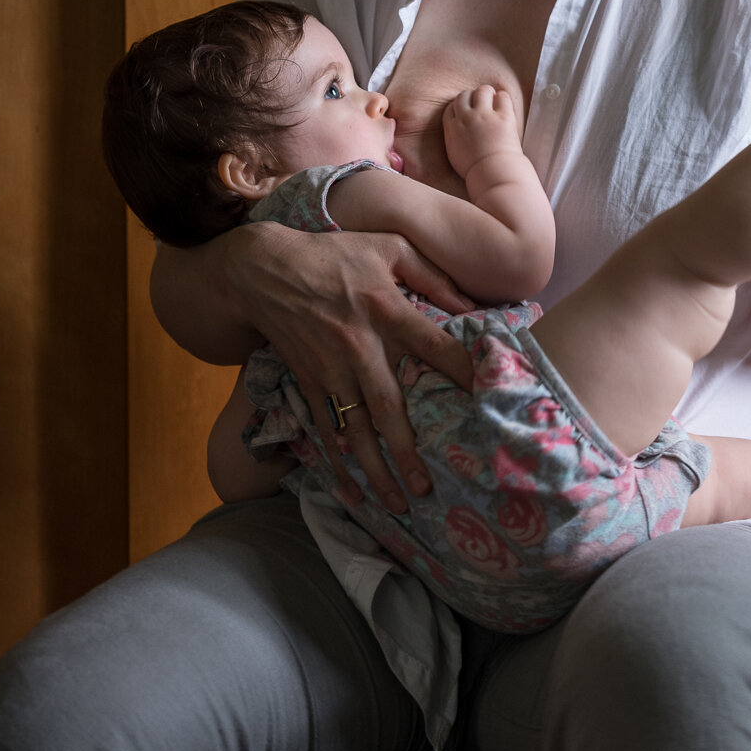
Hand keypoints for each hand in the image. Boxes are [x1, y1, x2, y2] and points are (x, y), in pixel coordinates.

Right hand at [225, 222, 478, 512]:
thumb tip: (470, 303)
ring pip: (356, 429)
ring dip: (376, 469)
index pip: (433, 346)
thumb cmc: (333, 255)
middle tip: (428, 488)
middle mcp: (359, 346)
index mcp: (386, 309)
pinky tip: (352, 489)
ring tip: (397, 503)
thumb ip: (432, 274)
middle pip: (389, 408)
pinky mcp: (309, 381)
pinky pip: (325, 428)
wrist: (264, 271)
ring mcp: (330, 370)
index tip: (486, 399)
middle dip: (408, 452)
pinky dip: (338, 461)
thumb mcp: (388, 247)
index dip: (462, 370)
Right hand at [443, 82, 522, 182]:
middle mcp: (466, 118)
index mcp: (452, 128)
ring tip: (493, 102)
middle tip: (481, 106)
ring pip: (482, 91)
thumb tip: (459, 131)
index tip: (467, 112)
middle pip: (464, 95)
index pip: (450, 108)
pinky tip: (504, 107)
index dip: (460, 107)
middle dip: (472, 98)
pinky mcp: (503, 117)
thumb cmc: (476, 171)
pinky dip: (503, 99)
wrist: (493, 176)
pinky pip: (502, 97)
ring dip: (488, 94)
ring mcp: (484, 116)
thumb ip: (454, 138)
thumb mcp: (455, 154)